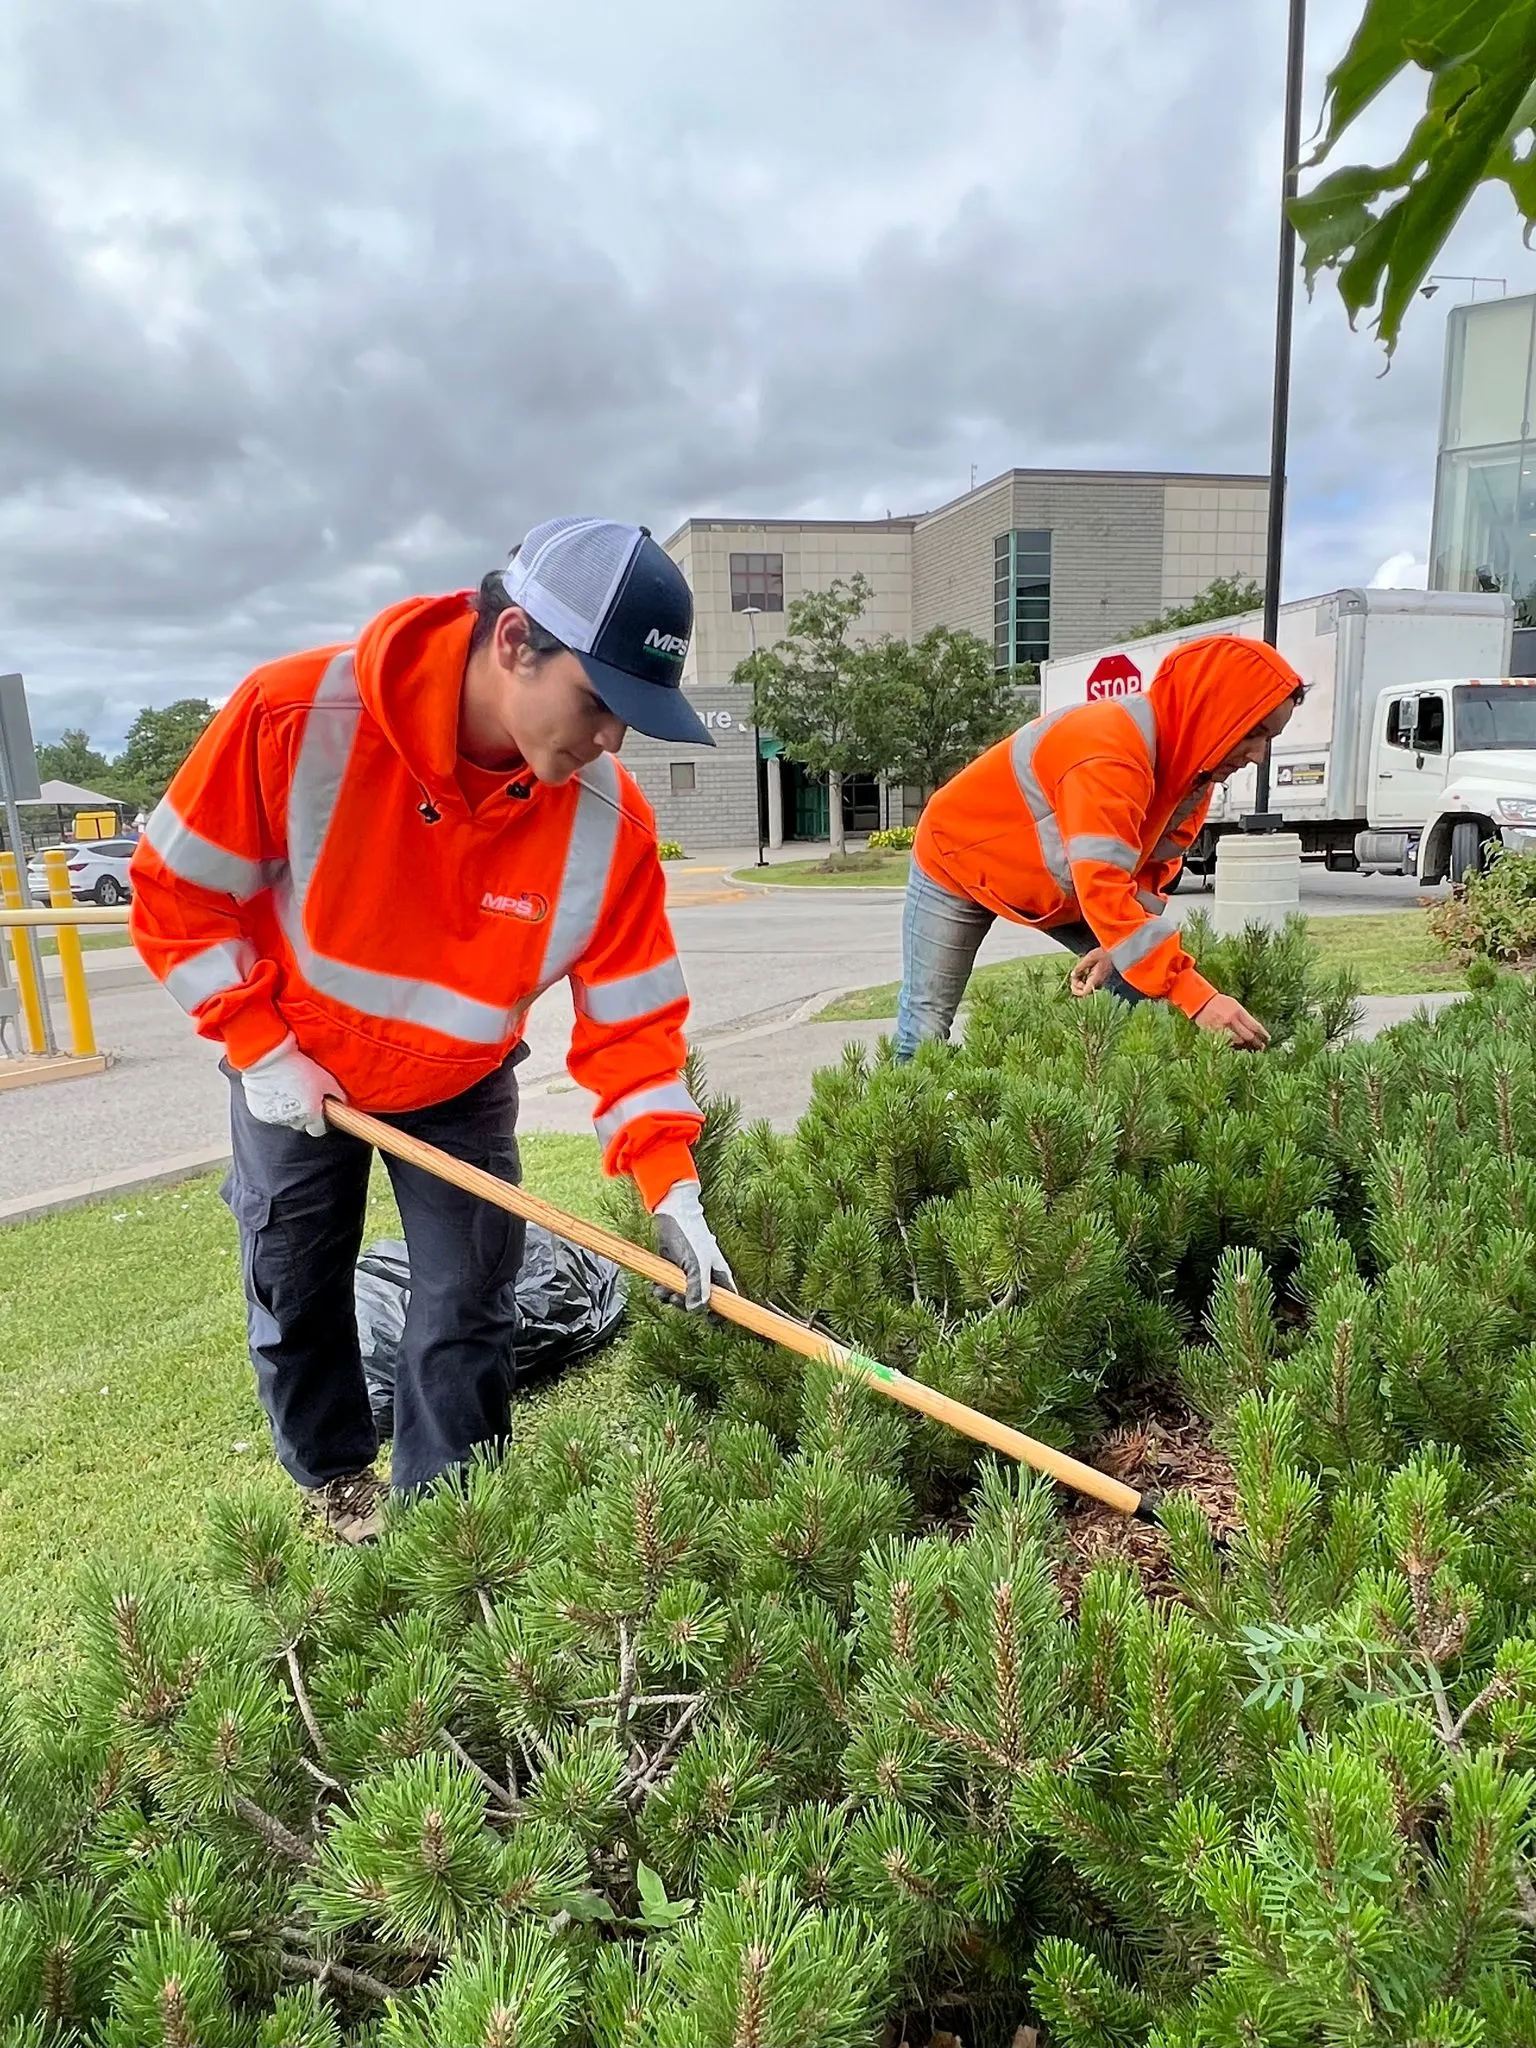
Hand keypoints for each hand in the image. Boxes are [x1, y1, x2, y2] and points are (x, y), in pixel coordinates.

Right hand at [239, 1035, 343, 1136]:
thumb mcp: (326, 1079)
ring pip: (285, 1118)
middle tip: (303, 1095)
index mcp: (310, 1114)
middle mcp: (292, 1120)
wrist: (268, 1057)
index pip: (318, 1130)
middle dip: (304, 1114)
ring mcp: (274, 1117)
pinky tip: (275, 1090)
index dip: (320, 1120)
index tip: (319, 1110)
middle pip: (301, 1124)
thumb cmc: (298, 1066)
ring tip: (287, 1090)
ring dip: (288, 1109)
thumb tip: (344, 1104)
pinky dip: (273, 1105)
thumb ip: (337, 1095)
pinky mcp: (259, 1112)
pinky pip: (269, 1113)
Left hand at [653, 1181, 735, 1312]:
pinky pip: (668, 1290)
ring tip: (663, 1290)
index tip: (713, 1322)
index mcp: (719, 1275)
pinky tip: (657, 1285)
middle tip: (676, 1298)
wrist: (673, 1214)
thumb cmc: (691, 1236)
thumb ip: (697, 1288)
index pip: (728, 1300)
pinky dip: (661, 1291)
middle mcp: (705, 1277)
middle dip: (686, 1305)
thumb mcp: (696, 1264)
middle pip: (700, 1304)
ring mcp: (689, 1275)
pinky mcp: (674, 1271)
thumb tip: (696, 1311)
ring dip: (670, 1298)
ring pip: (682, 1298)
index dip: (723, 1313)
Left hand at [1069, 947, 1112, 996]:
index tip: (1072, 983)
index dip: (1076, 990)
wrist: (1115, 952)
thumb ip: (1080, 967)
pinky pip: (1089, 983)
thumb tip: (1073, 974)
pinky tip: (1083, 971)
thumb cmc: (1104, 954)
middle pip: (1084, 990)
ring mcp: (1098, 982)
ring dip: (1079, 981)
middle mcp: (1098, 983)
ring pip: (1086, 987)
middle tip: (1074, 974)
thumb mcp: (1089, 958)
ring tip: (1079, 971)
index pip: (1084, 992)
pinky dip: (1084, 979)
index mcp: (1095, 979)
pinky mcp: (1098, 979)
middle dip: (1076, 984)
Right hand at [1192, 993, 1269, 1050]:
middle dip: (1257, 1043)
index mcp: (1238, 1011)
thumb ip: (1243, 1016)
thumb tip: (1254, 1028)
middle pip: (1248, 1036)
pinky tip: (1238, 1048)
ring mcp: (1222, 1027)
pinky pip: (1227, 1042)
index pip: (1254, 1025)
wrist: (1200, 1001)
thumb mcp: (1234, 1004)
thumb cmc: (1219, 1002)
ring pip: (1238, 1041)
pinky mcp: (1214, 1033)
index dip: (1263, 1033)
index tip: (1267, 1038)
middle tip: (1262, 1048)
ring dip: (1245, 1046)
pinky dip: (1233, 1046)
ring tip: (1251, 1050)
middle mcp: (1231, 1020)